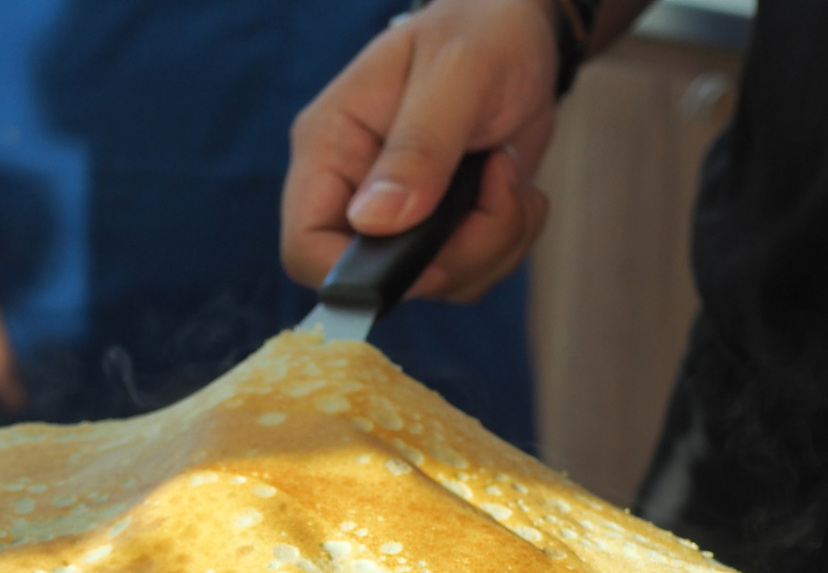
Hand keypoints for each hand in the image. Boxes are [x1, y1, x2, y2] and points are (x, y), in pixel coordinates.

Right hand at [281, 0, 557, 302]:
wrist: (523, 35)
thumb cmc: (481, 33)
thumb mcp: (456, 76)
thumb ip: (418, 148)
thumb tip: (373, 221)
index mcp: (331, 146)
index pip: (304, 245)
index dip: (356, 274)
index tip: (431, 255)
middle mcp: (356, 191)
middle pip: (380, 279)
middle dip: (455, 255)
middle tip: (498, 192)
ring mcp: (400, 218)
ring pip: (436, 284)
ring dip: (493, 244)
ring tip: (510, 176)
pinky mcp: (440, 232)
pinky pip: (469, 275)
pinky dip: (508, 242)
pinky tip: (515, 188)